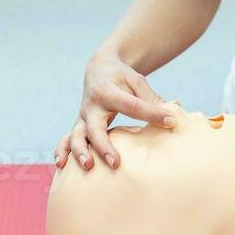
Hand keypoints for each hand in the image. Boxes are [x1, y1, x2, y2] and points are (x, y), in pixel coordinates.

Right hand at [54, 48, 176, 171]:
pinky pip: (66, 138)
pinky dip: (62, 150)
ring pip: (76, 135)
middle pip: (95, 128)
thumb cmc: (122, 77)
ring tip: (87, 166)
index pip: (132, 106)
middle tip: (116, 163)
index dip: (152, 114)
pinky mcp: (79, 125)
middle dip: (104, 146)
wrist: (99, 69)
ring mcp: (82, 117)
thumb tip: (174, 114)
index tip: (170, 122)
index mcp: (108, 92)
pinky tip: (61, 165)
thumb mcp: (137, 81)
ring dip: (80, 151)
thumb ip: (152, 99)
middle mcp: (91, 106)